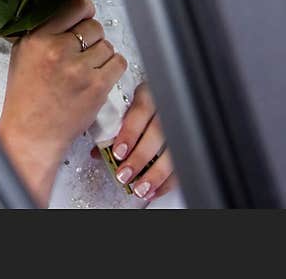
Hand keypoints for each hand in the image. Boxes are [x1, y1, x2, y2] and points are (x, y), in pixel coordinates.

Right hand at [0, 0, 127, 204]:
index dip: (84, 11)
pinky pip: (118, 63)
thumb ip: (42, 31)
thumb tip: (68, 11)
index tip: (84, 17)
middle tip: (82, 51)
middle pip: (94, 26)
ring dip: (102, 55)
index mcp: (37, 38)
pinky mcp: (96, 86)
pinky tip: (99, 75)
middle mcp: (57, 50)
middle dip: (92, 37)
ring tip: (87, 68)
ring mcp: (78, 69)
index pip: (74, 7)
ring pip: (107, 45)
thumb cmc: (25, 97)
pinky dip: (113, 67)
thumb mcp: (23, 54)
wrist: (32, 132)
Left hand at [110, 83, 176, 201]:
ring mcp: (180, 125)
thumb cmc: (139, 107)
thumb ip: (114, 127)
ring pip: (173, 150)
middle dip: (140, 158)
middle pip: (158, 133)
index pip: (141, 111)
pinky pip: (183, 164)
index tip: (118, 152)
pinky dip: (169, 181)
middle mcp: (166, 109)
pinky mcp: (187, 143)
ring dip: (156, 174)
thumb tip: (98, 152)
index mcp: (149, 95)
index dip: (130, 133)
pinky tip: (155, 190)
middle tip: (124, 174)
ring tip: (140, 188)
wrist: (162, 99)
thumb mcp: (126, 108)